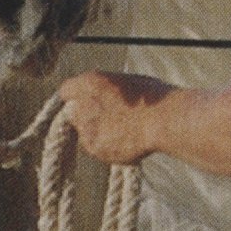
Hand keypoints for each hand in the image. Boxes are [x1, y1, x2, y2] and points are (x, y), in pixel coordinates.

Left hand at [56, 70, 173, 165]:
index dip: (76, 97)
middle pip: (74, 113)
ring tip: (123, 131)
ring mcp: (86, 128)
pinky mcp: (94, 147)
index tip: (84, 102)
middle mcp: (82, 105)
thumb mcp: (124, 83)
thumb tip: (102, 97)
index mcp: (89, 83)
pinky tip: (125, 141)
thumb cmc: (152, 98)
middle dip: (86, 116)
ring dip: (97, 132)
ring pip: (84, 132)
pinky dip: (106, 147)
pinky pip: (95, 147)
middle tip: (109, 119)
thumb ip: (105, 90)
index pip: (67, 91)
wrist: (163, 120)